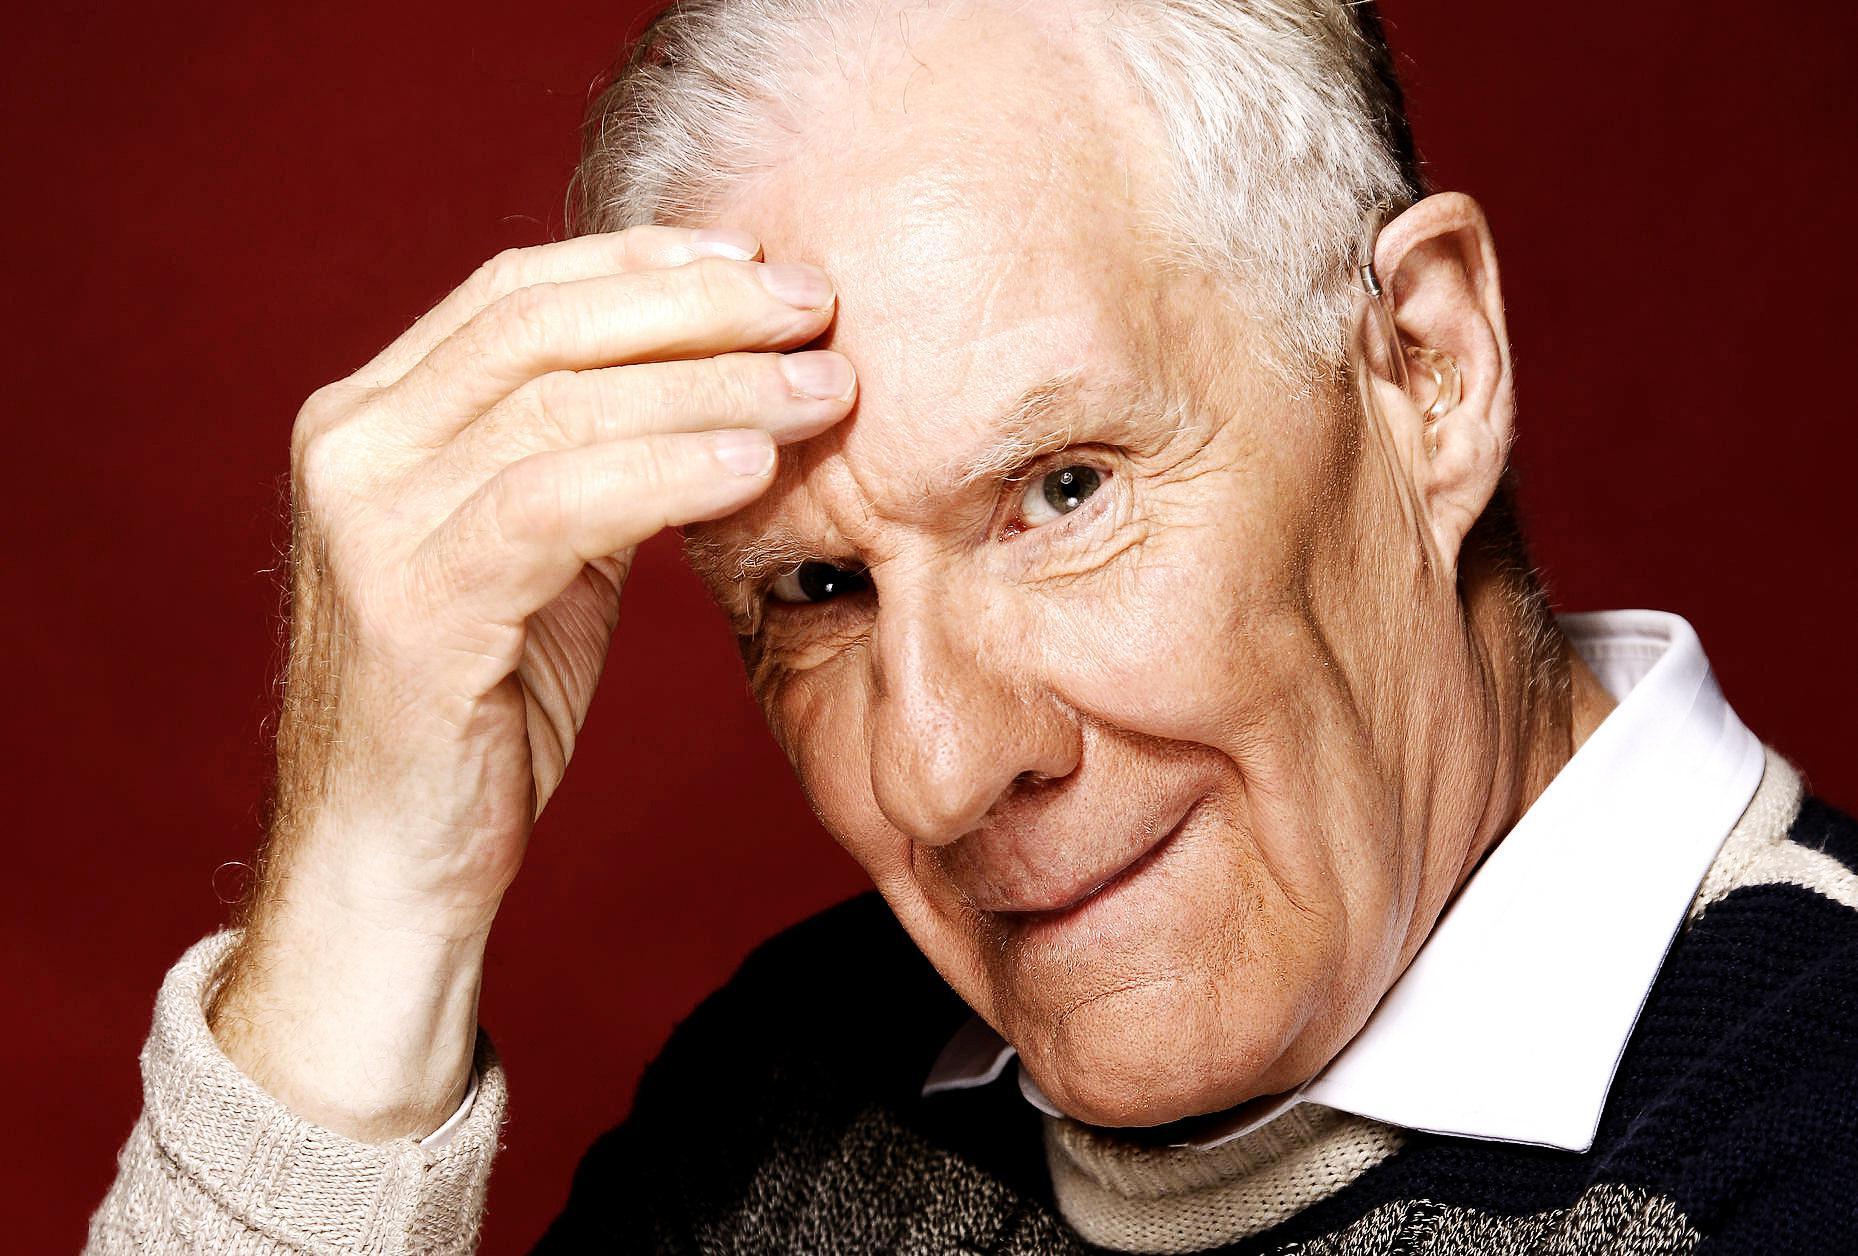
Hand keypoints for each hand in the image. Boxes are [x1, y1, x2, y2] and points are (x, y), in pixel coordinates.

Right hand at [207, 226, 852, 1138]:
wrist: (387, 862)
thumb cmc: (479, 708)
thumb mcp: (535, 555)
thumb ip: (586, 460)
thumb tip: (717, 382)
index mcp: (375, 417)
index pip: (517, 293)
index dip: (645, 264)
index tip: (759, 263)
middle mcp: (354, 447)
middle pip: (543, 325)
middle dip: (697, 307)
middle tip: (817, 309)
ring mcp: (372, 522)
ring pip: (560, 406)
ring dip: (712, 386)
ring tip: (821, 387)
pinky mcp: (414, 604)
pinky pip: (559, 503)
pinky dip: (667, 473)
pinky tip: (754, 465)